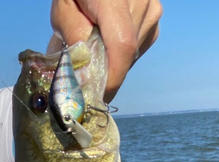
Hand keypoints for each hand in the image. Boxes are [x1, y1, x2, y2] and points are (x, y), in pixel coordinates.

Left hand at [48, 0, 162, 101]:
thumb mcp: (64, 8)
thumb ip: (73, 39)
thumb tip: (84, 79)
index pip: (123, 45)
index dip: (112, 77)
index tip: (98, 96)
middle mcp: (142, 2)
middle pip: (125, 55)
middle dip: (105, 72)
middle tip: (84, 75)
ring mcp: (152, 11)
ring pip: (131, 55)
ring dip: (112, 62)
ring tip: (94, 48)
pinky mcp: (154, 20)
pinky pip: (137, 49)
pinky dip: (120, 53)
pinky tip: (108, 40)